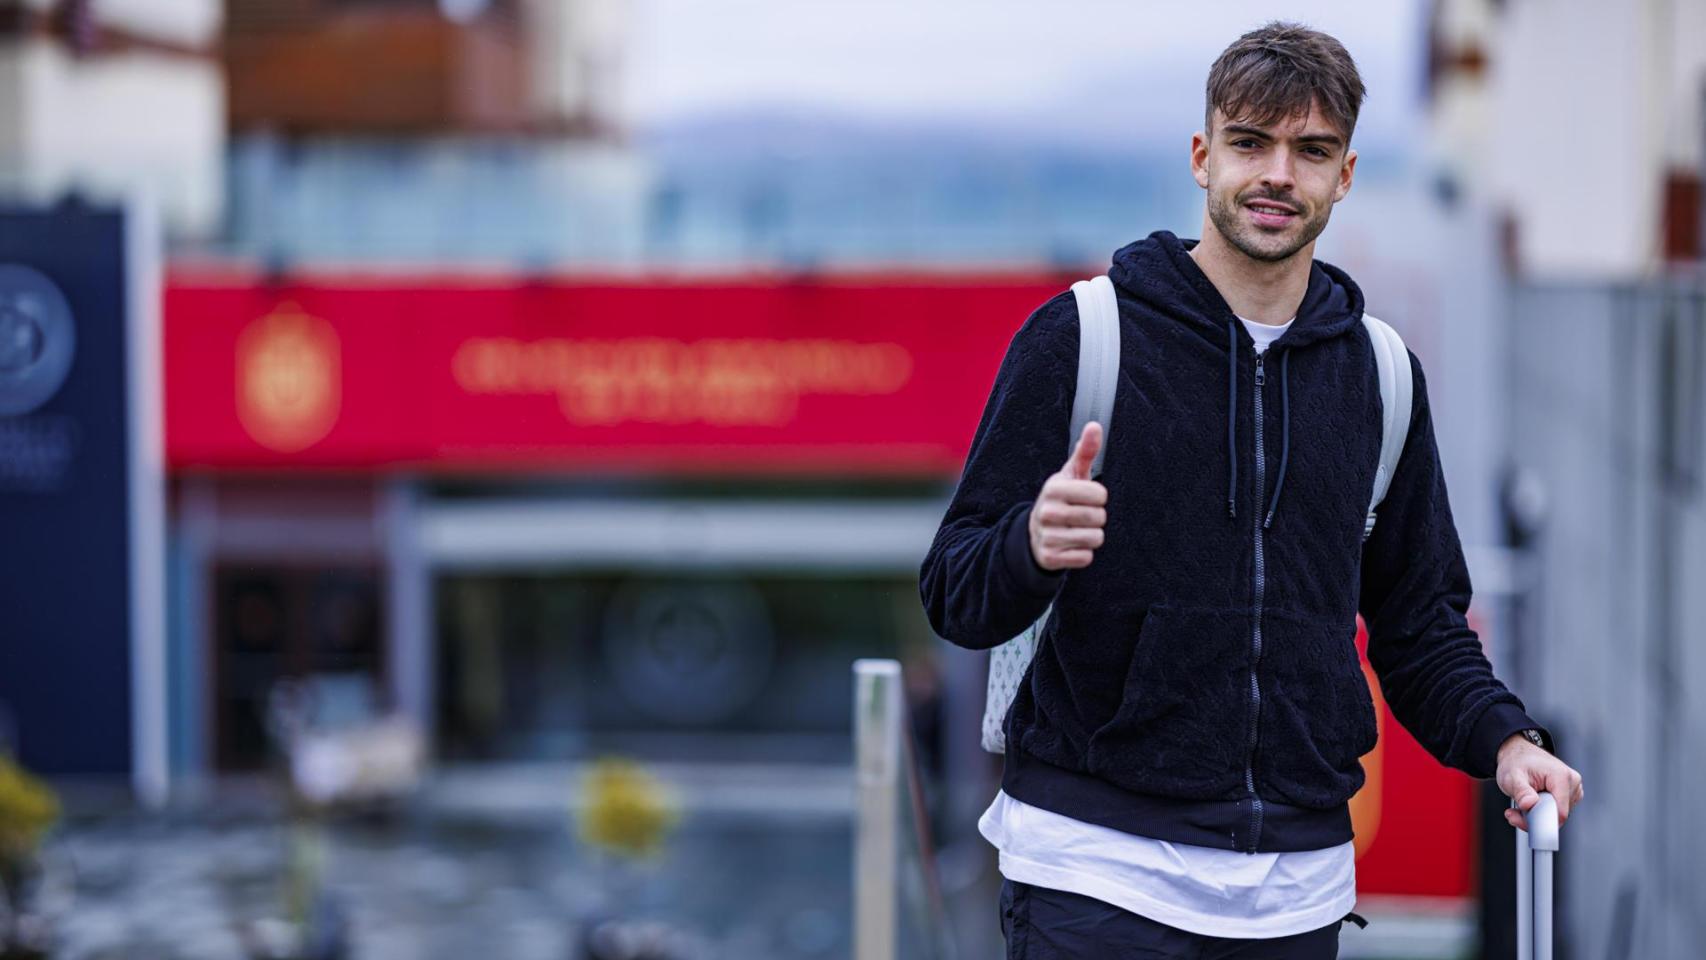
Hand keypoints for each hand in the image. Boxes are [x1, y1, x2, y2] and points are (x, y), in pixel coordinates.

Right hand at [1029, 422, 1109, 570]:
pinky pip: (1085, 558)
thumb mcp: (1072, 474)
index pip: (1100, 495)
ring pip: (1094, 539)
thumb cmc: (1062, 498)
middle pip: (1099, 518)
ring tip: (1077, 530)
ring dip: (1091, 536)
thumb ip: (1085, 450)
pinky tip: (1070, 545)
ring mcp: (1046, 536)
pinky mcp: (1050, 557)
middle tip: (1081, 516)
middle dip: (1096, 518)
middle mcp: (1047, 511)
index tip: (1086, 497)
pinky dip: (1083, 553)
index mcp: (1054, 488)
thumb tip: (1095, 425)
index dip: (1099, 497)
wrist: (1036, 532)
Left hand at [1496, 734, 1582, 831]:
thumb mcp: (1512, 776)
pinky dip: (1541, 812)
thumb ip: (1521, 791)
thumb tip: (1530, 804)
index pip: (1559, 812)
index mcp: (1561, 776)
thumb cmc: (1517, 762)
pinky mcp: (1570, 795)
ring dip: (1536, 816)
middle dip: (1534, 818)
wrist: (1519, 754)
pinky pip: (1556, 812)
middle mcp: (1572, 782)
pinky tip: (1531, 803)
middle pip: (1557, 815)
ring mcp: (1573, 789)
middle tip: (1514, 812)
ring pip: (1556, 816)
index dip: (1540, 821)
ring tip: (1522, 803)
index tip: (1522, 821)